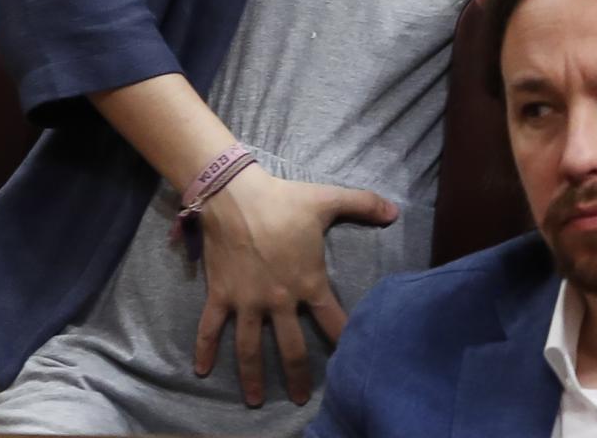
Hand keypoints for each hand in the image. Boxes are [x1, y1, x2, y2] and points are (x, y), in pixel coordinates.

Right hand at [194, 168, 397, 405]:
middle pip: (291, 348)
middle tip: (301, 399)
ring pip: (250, 348)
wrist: (235, 196)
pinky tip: (201, 371)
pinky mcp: (221, 295)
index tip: (350, 361)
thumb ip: (363, 204)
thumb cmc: (284, 200)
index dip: (343, 340)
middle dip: (297, 376)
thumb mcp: (328, 200)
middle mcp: (279, 300)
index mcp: (308, 282)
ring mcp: (248, 302)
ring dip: (252, 376)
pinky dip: (204, 349)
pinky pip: (210, 327)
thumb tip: (395, 210)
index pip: (333, 320)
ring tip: (255, 401)